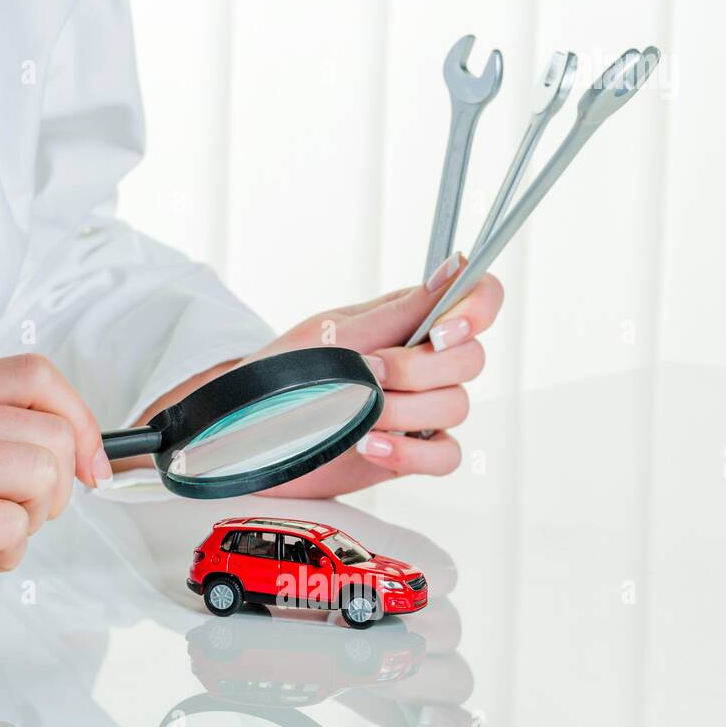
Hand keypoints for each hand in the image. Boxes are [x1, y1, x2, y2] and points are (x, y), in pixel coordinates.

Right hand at [0, 354, 109, 574]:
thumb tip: (62, 456)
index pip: (35, 377)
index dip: (82, 422)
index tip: (90, 465)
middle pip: (52, 438)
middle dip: (54, 490)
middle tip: (16, 510)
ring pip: (39, 480)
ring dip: (28, 523)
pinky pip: (7, 531)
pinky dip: (0, 556)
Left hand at [255, 254, 502, 496]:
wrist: (247, 430)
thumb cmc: (283, 372)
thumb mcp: (335, 333)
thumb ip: (400, 311)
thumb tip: (454, 270)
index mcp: (411, 320)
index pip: (478, 301)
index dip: (477, 310)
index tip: (444, 331)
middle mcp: (424, 363)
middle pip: (471, 360)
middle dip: (419, 371)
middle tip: (370, 374)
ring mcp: (420, 410)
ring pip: (457, 407)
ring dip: (405, 412)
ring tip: (357, 416)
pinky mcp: (410, 453)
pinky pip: (446, 456)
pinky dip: (412, 453)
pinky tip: (372, 446)